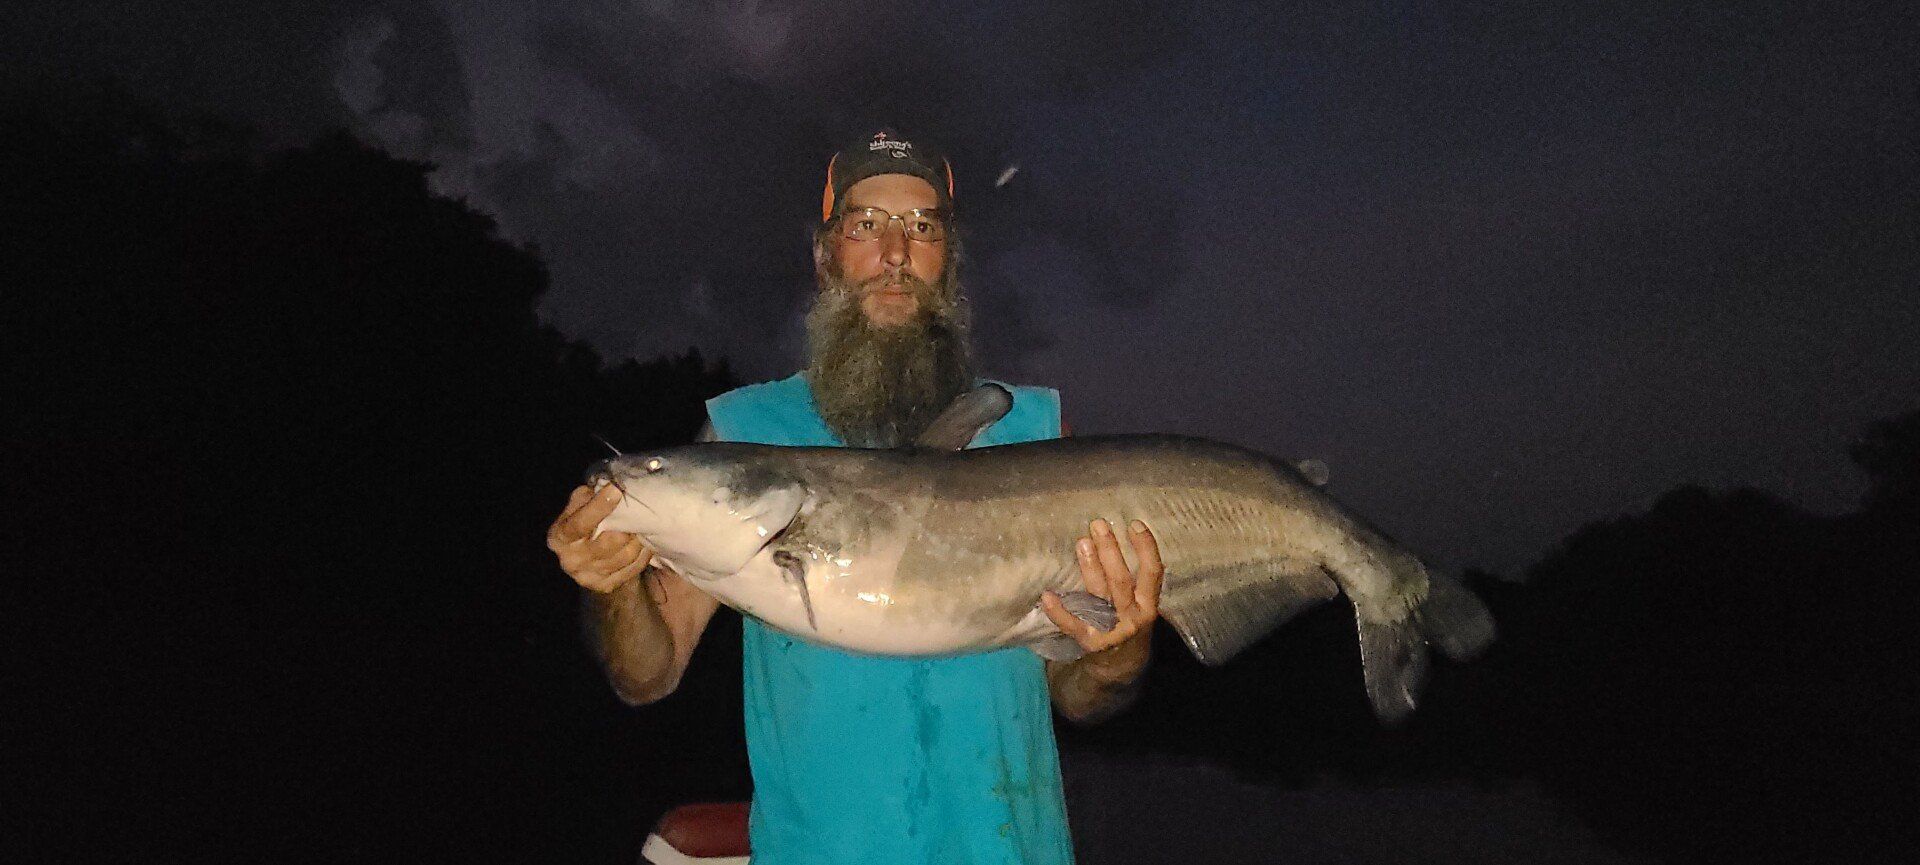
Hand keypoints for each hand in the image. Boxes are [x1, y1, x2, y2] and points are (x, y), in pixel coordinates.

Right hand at [547, 484, 652, 592]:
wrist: (586, 561)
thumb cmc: (584, 525)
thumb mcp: (578, 508)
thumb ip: (586, 498)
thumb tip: (604, 487)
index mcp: (559, 537)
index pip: (579, 524)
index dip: (598, 508)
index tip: (616, 491)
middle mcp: (570, 560)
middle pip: (606, 544)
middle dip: (625, 528)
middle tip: (636, 515)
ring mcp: (588, 577)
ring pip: (624, 557)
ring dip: (637, 540)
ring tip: (641, 528)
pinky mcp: (605, 586)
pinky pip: (633, 568)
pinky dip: (642, 554)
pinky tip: (643, 543)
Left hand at [1040, 518, 1162, 678]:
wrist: (1122, 667)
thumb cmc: (1130, 624)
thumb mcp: (1142, 605)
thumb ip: (1135, 580)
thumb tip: (1114, 538)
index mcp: (1148, 605)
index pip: (1152, 573)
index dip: (1146, 548)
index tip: (1134, 524)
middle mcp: (1133, 617)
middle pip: (1121, 581)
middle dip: (1110, 551)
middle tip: (1098, 525)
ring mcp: (1111, 631)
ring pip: (1101, 596)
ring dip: (1091, 568)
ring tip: (1082, 543)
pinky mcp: (1090, 643)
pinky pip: (1073, 626)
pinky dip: (1059, 612)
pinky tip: (1047, 595)